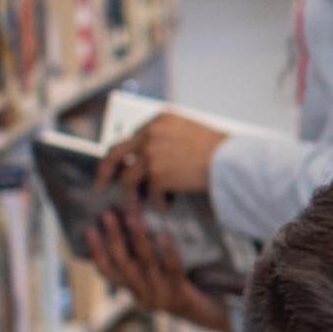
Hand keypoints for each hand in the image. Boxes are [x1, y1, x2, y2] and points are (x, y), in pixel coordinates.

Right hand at [85, 207, 230, 331]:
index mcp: (132, 290)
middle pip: (124, 264)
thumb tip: (122, 226)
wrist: (200, 313)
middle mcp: (143, 294)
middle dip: (114, 238)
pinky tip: (163, 233)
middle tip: (108, 214)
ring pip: (146, 263)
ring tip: (133, 216)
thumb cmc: (172, 287)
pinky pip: (172, 268)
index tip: (89, 229)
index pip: (108, 271)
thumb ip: (137, 261)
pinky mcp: (179, 292)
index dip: (97, 251)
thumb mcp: (151, 279)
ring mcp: (161, 294)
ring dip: (138, 238)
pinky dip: (167, 250)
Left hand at [96, 113, 228, 198]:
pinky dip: (157, 204)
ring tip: (134, 211)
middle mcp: (150, 133)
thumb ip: (167, 138)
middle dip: (105, 171)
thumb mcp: (189, 132)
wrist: (233, 161)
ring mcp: (152, 153)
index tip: (120, 166)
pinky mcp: (158, 174)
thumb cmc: (220, 151)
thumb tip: (150, 157)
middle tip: (100, 185)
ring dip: (131, 198)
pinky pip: (149, 195)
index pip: (131, 138)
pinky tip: (167, 206)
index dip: (124, 155)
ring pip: (128, 180)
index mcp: (158, 120)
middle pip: (115, 153)